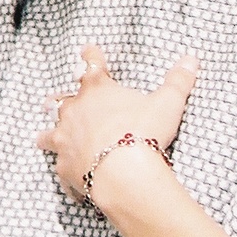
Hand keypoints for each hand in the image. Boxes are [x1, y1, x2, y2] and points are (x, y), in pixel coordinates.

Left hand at [36, 44, 197, 202]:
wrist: (124, 172)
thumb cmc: (144, 132)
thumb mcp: (167, 103)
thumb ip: (178, 81)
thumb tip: (192, 59)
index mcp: (96, 90)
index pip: (92, 64)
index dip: (91, 55)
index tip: (87, 49)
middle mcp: (73, 111)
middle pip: (61, 100)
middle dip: (61, 100)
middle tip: (58, 99)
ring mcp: (65, 139)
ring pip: (48, 135)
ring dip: (48, 136)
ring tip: (44, 137)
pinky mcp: (65, 167)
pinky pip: (62, 172)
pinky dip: (66, 176)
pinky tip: (72, 186)